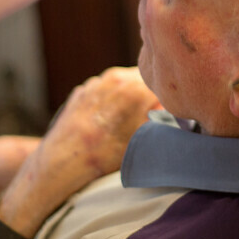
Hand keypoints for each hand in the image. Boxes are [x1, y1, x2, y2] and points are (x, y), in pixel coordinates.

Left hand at [30, 67, 159, 196]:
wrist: (64, 160)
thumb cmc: (106, 153)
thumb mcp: (145, 139)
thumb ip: (163, 119)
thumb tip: (174, 113)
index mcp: (137, 87)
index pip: (164, 84)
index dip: (168, 98)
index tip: (167, 112)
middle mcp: (117, 78)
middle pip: (143, 79)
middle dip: (148, 95)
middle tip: (146, 116)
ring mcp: (97, 82)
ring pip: (122, 83)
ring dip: (128, 97)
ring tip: (124, 122)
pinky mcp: (83, 90)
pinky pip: (103, 90)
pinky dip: (109, 101)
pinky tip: (106, 122)